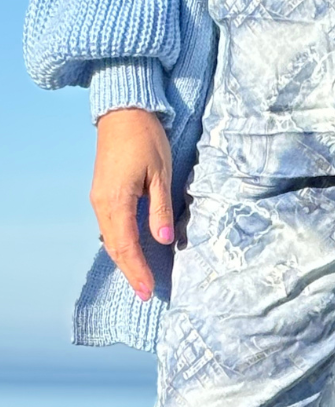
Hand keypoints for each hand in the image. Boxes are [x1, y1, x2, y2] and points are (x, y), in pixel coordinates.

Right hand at [91, 108, 173, 301]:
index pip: (127, 245)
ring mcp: (99, 199)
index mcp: (116, 200)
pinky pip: (109, 227)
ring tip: (139, 280)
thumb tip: (163, 240)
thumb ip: (160, 209)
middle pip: (115, 247)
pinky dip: (119, 245)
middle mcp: (102, 203)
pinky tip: (130, 254)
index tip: (148, 290)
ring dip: (124, 261)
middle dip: (130, 272)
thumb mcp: (161, 173)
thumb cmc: (145, 139)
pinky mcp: (102, 194)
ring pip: (110, 239)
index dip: (138, 270)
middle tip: (144, 294)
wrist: (124, 112)